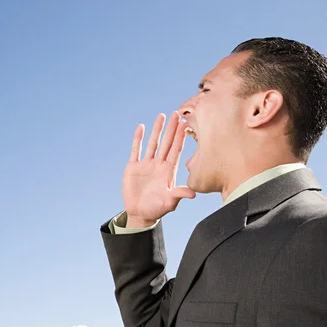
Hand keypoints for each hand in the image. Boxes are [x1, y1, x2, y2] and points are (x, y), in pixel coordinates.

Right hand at [122, 111, 195, 226]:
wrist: (140, 214)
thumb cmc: (157, 209)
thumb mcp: (170, 202)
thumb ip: (180, 194)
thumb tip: (193, 194)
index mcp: (169, 170)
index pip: (176, 150)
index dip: (180, 137)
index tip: (185, 124)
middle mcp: (159, 164)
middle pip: (166, 142)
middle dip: (171, 128)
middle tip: (177, 113)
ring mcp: (146, 164)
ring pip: (153, 143)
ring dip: (157, 130)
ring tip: (161, 116)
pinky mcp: (133, 167)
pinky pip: (136, 150)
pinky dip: (138, 139)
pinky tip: (140, 127)